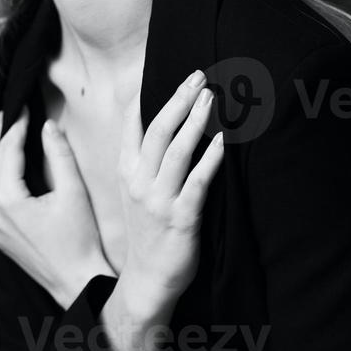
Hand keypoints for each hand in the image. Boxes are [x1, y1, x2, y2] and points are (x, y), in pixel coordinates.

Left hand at [0, 108, 115, 310]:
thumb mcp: (73, 192)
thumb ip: (59, 155)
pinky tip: (10, 170)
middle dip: (0, 137)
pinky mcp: (2, 237)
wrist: (77, 282)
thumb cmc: (80, 241)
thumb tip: (48, 126)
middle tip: (7, 113)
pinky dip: (0, 178)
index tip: (22, 105)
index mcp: (9, 201)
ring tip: (4, 134)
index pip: (8, 151)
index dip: (16, 125)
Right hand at [117, 71, 223, 309]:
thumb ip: (145, 160)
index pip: (132, 126)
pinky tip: (223, 141)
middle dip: (178, 99)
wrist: (146, 280)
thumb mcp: (136, 192)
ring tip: (210, 97)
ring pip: (177, 152)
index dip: (145, 96)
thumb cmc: (147, 232)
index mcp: (127, 173)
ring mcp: (159, 201)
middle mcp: (139, 183)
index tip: (161, 70)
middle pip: (158, 131)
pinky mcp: (182, 219)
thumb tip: (164, 123)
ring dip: (195, 121)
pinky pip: (198, 183)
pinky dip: (211, 159)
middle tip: (198, 75)